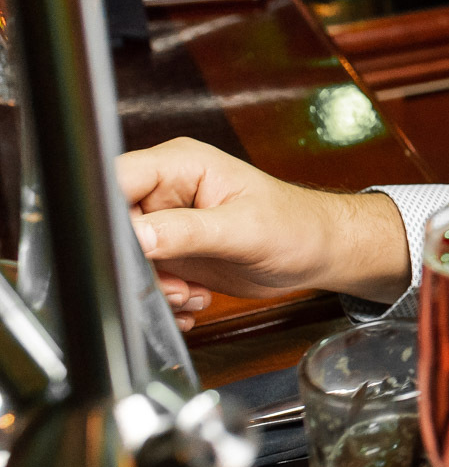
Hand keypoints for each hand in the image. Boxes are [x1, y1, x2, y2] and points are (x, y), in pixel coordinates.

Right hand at [117, 137, 410, 318]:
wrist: (320, 252)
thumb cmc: (298, 225)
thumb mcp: (243, 229)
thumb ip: (186, 231)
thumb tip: (134, 236)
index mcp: (182, 165)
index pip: (117, 179)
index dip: (110, 216)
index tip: (129, 251)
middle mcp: (168, 190)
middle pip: (113, 224)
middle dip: (135, 263)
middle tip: (170, 283)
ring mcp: (168, 222)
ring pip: (125, 258)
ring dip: (152, 286)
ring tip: (189, 294)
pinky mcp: (173, 251)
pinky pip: (145, 277)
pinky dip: (163, 298)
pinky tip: (193, 301)